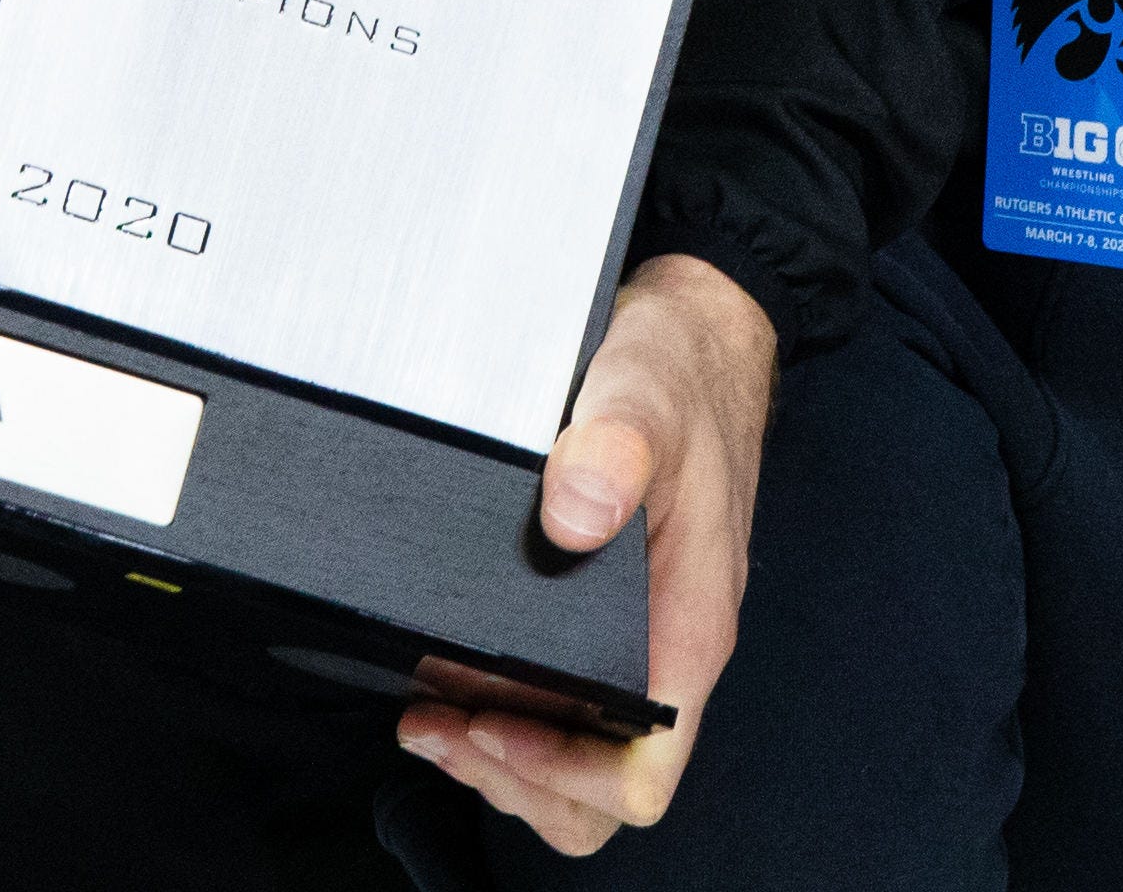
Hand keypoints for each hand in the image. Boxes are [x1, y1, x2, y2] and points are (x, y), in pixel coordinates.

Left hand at [397, 251, 778, 851]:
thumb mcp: (647, 388)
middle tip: (433, 726)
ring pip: (575, 757)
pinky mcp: (607, 617)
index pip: (644, 771)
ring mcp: (638, 637)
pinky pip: (560, 704)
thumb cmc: (684, 366)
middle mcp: (668, 647)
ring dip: (496, 753)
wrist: (698, 332)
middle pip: (599, 791)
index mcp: (690, 624)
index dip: (564, 777)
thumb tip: (574, 514)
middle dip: (512, 779)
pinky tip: (444, 675)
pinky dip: (498, 709)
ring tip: (424, 714)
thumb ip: (615, 444)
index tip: (491, 725)